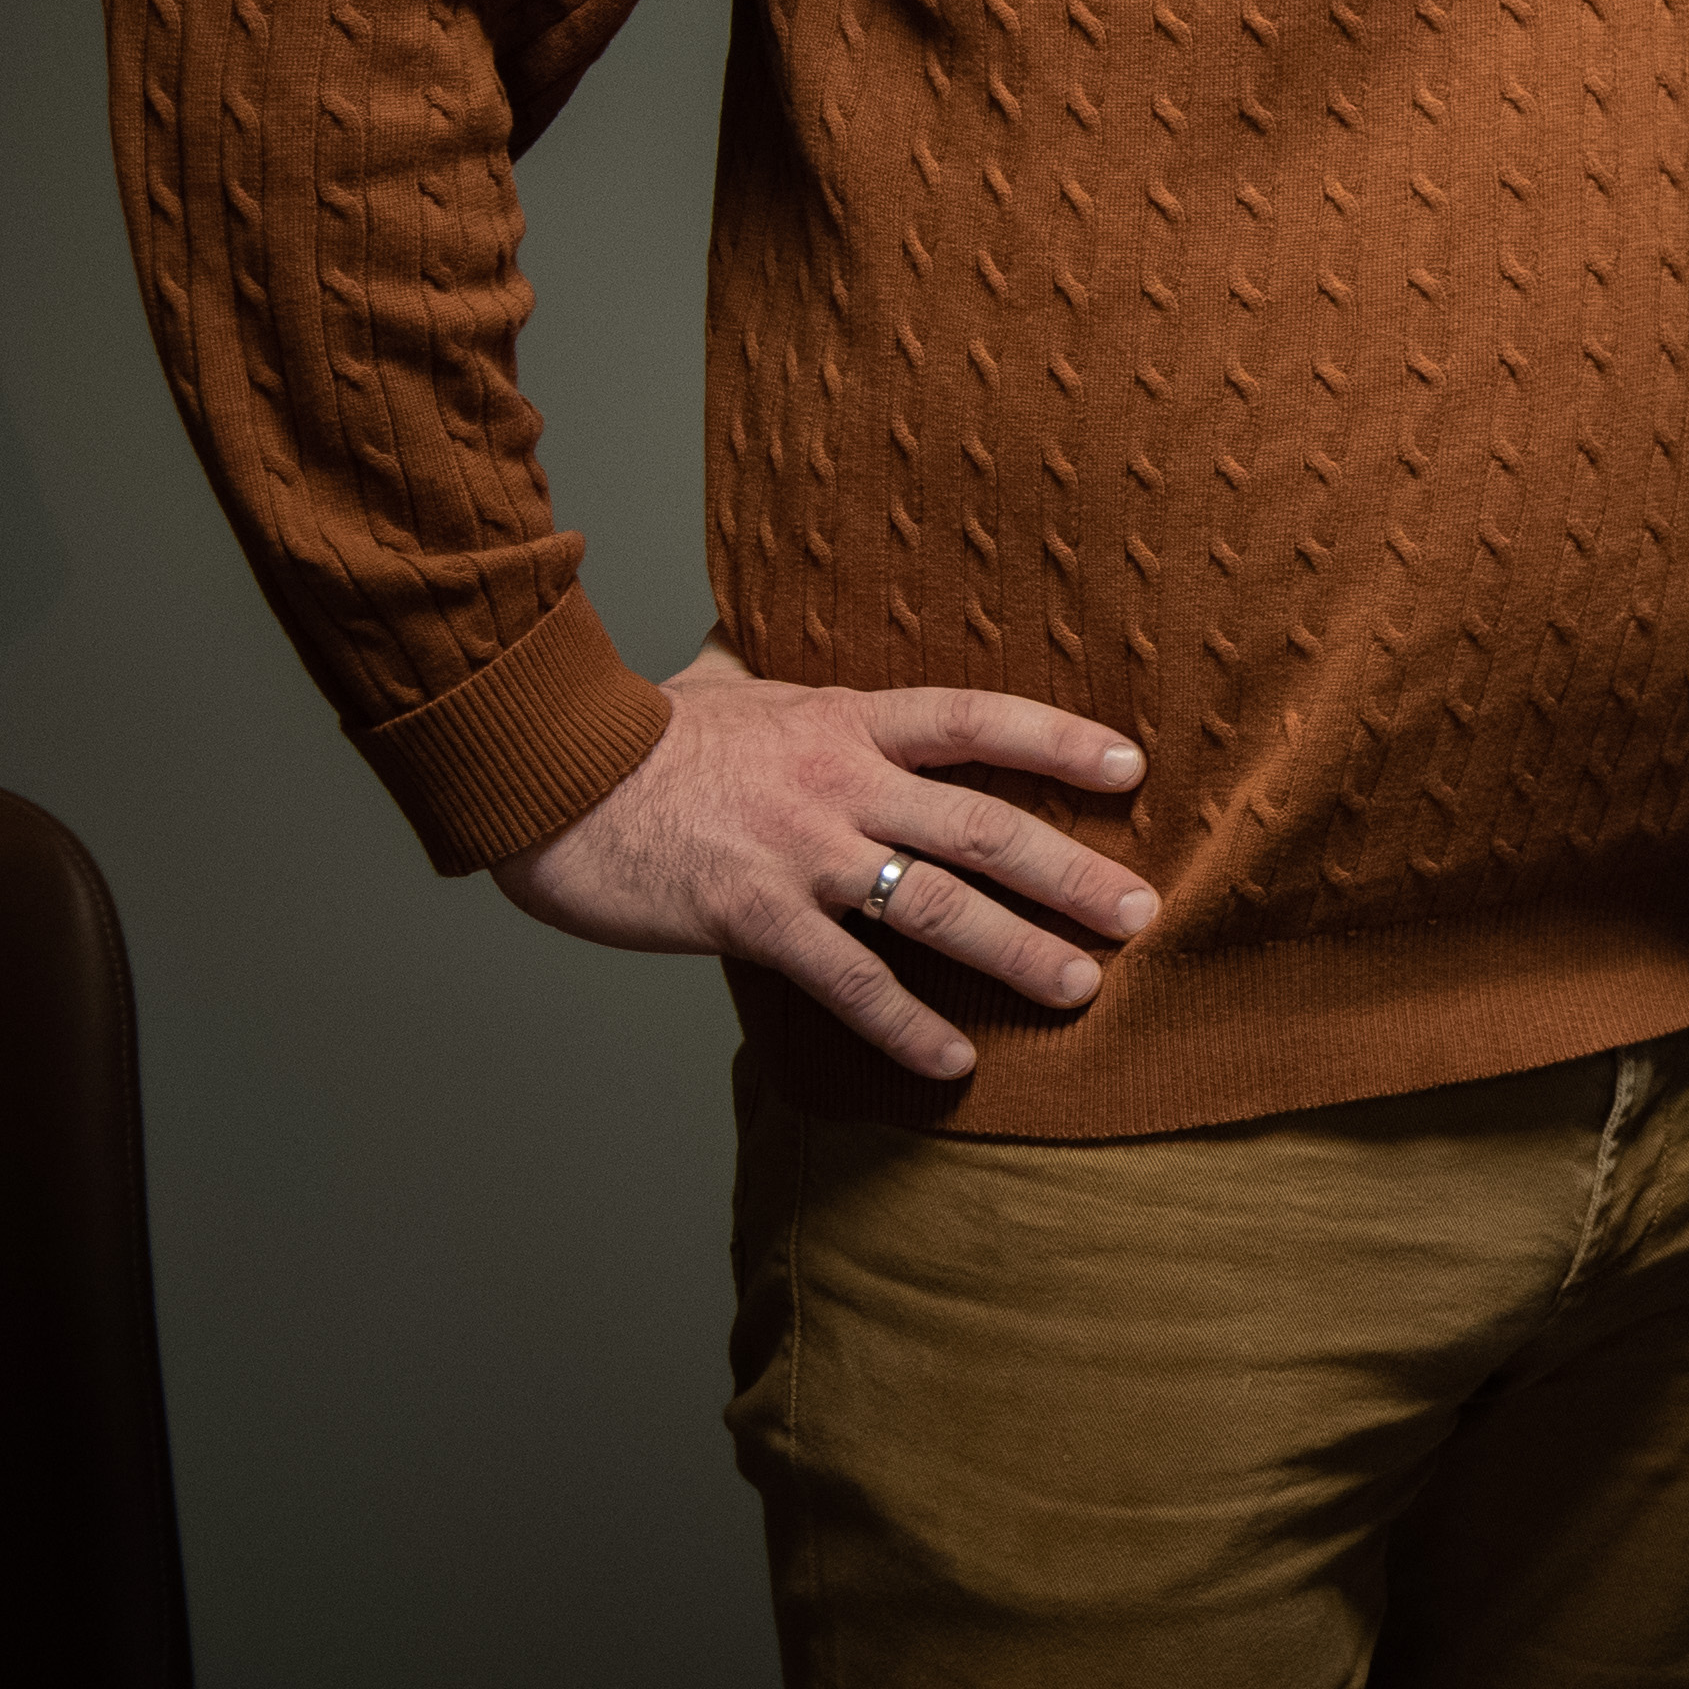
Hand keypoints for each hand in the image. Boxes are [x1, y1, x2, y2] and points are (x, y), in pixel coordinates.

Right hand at [490, 640, 1156, 1083]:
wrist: (545, 777)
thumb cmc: (633, 733)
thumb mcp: (717, 676)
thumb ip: (759, 661)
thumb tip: (749, 625)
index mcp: (845, 719)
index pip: (977, 720)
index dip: (1058, 740)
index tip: (1132, 768)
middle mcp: (841, 784)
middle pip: (985, 826)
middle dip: (1072, 872)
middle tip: (1144, 911)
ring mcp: (802, 853)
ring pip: (938, 907)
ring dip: (1018, 952)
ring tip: (1083, 987)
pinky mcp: (752, 918)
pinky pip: (848, 982)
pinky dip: (904, 1026)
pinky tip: (953, 1063)